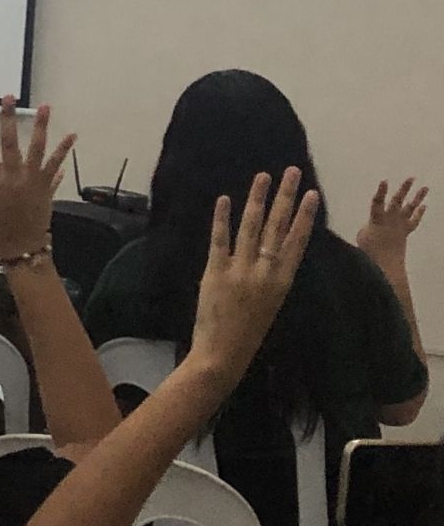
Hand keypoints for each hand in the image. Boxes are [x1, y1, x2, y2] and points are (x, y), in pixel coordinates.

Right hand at [0, 97, 74, 261]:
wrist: (20, 245)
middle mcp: (9, 175)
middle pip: (8, 141)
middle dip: (7, 117)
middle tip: (8, 97)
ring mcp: (30, 179)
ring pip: (35, 147)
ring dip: (40, 126)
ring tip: (45, 107)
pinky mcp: (46, 185)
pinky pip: (55, 163)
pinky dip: (64, 149)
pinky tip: (72, 135)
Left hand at [194, 168, 318, 377]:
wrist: (224, 355)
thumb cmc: (248, 333)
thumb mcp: (270, 304)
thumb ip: (271, 277)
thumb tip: (269, 251)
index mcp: (282, 282)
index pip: (297, 241)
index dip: (304, 215)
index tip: (311, 193)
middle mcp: (265, 272)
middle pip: (277, 227)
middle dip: (285, 197)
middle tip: (291, 171)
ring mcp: (240, 271)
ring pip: (251, 227)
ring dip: (257, 198)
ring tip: (263, 176)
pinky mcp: (215, 273)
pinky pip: (220, 240)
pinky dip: (222, 218)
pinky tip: (224, 199)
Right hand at [357, 178, 426, 273]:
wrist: (385, 264)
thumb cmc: (369, 251)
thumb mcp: (361, 235)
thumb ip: (367, 226)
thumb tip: (371, 224)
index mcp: (377, 220)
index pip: (377, 203)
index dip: (380, 192)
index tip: (384, 180)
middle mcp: (391, 219)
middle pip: (398, 201)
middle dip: (404, 189)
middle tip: (411, 178)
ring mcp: (400, 224)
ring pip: (410, 208)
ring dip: (417, 197)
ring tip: (425, 188)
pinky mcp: (405, 231)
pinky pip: (414, 221)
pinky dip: (419, 213)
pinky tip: (424, 206)